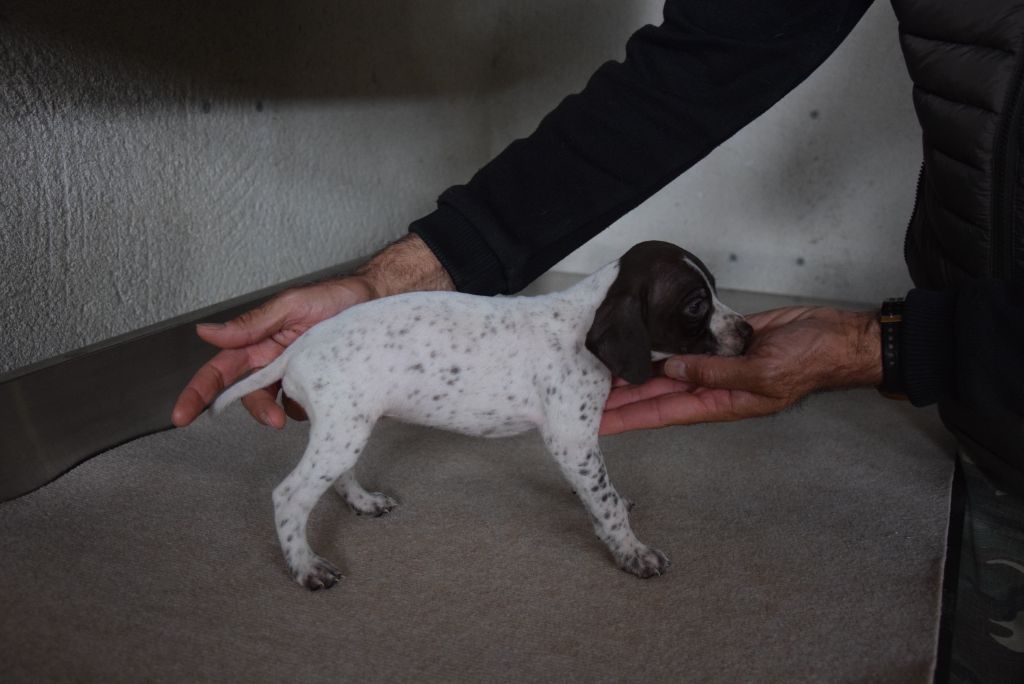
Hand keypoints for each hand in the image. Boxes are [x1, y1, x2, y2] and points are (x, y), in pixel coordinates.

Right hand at [171, 234, 453, 427]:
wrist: (380, 302)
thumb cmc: (336, 299)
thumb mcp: (292, 306)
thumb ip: (252, 323)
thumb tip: (206, 331)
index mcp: (259, 342)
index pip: (220, 371)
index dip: (198, 393)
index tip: (181, 416)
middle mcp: (274, 362)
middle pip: (248, 396)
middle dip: (257, 411)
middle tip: (274, 420)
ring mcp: (298, 376)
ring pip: (278, 405)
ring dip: (287, 410)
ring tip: (311, 399)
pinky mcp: (322, 387)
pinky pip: (308, 407)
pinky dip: (313, 407)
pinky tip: (330, 395)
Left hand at [599, 306, 881, 434]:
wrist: (835, 336)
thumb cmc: (808, 361)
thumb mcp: (760, 372)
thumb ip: (715, 372)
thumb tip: (672, 371)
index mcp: (719, 403)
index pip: (660, 413)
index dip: (627, 418)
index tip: (597, 422)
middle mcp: (712, 388)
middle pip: (654, 395)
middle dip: (620, 397)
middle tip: (584, 394)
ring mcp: (716, 365)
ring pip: (666, 370)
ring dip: (636, 370)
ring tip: (601, 369)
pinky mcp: (722, 341)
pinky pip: (685, 346)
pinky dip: (662, 344)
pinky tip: (640, 341)